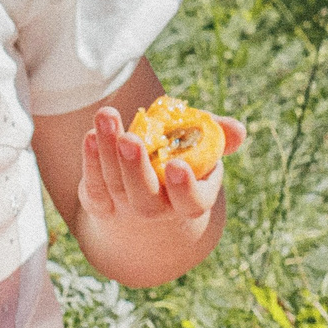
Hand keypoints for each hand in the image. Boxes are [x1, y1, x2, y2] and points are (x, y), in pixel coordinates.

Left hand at [76, 106, 242, 237]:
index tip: (176, 165)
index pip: (191, 203)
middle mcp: (157, 211)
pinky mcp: (100, 201)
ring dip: (108, 150)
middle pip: (145, 199)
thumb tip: (237, 129)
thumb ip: (219, 137)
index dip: (184, 188)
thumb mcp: (203, 151)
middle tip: (130, 140)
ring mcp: (126, 209)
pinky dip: (90, 161)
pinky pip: (94, 185)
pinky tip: (92, 134)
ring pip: (115, 184)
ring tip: (107, 116)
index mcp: (191, 201)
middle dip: (136, 169)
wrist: (148, 199)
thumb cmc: (182, 164)